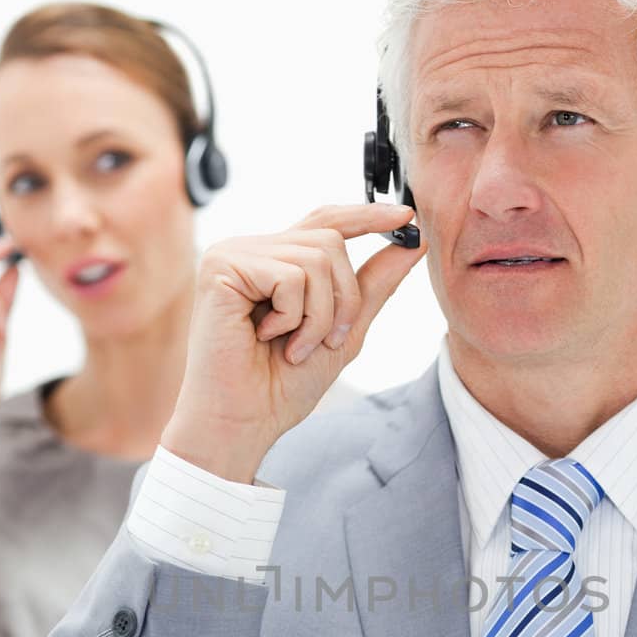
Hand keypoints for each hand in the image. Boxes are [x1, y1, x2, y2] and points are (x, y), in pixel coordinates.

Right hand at [162, 203, 425, 481]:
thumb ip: (374, 285)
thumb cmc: (282, 385)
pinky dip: (292, 317)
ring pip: (316, 259)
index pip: (327, 222)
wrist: (245, 420)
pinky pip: (289, 276)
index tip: (407, 216)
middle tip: (326, 342)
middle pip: (331, 242)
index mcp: (278, 261)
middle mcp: (254, 250)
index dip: (367, 216)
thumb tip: (415, 241)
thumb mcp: (343, 331)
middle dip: (343, 300)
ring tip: (293, 347)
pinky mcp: (221, 266)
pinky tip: (265, 338)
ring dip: (318, 316)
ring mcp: (234, 254)